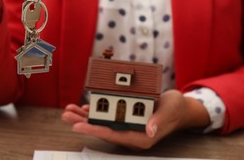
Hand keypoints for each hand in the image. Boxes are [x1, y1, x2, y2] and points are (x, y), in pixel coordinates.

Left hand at [61, 90, 209, 149]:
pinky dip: (95, 111)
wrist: (178, 108)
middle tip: (66, 116)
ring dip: (84, 117)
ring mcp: (127, 128)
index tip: (78, 126)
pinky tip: (84, 107)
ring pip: (102, 123)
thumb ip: (159, 120)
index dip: (95, 130)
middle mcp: (131, 134)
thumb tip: (150, 131)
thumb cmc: (175, 108)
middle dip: (83, 123)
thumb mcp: (170, 110)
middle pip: (103, 130)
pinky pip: (107, 117)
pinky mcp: (125, 120)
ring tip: (68, 111)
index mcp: (142, 137)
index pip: (114, 134)